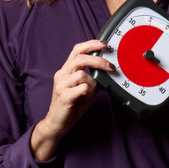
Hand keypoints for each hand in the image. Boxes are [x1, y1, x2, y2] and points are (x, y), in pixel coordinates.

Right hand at [30, 39, 112, 160]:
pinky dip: (88, 92)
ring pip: (82, 74)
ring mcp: (61, 85)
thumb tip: (107, 71)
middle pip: (80, 58)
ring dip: (92, 83)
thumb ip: (93, 79)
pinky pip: (82, 88)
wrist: (58, 123)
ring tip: (92, 92)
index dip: (90, 44)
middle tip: (110, 66)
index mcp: (66, 70)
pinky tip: (85, 97)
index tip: (104, 44)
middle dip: (98, 60)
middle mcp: (62, 75)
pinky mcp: (64, 96)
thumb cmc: (72, 105)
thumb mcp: (85, 89)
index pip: (77, 50)